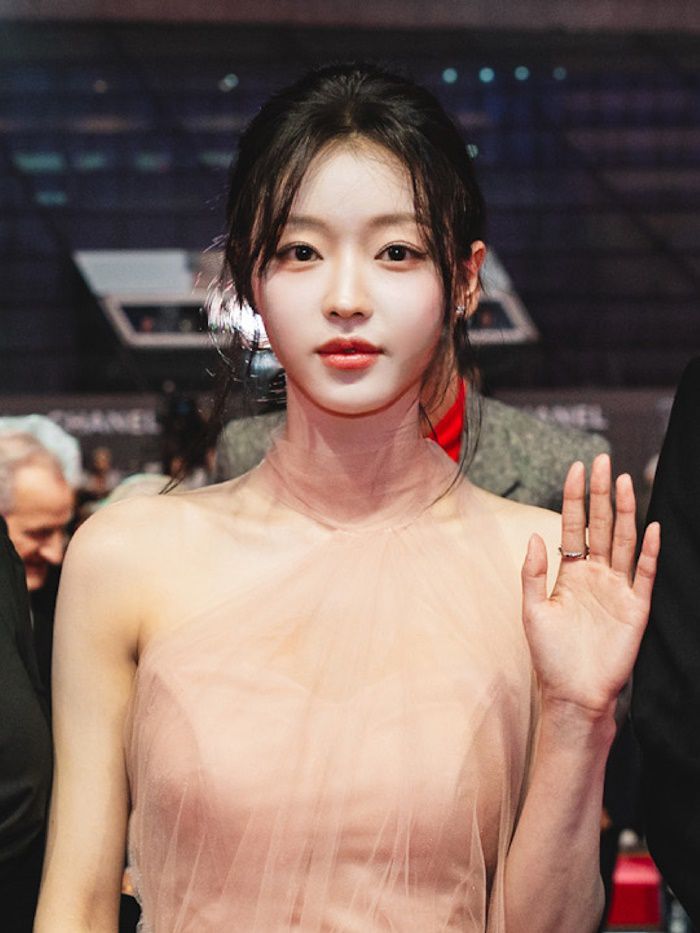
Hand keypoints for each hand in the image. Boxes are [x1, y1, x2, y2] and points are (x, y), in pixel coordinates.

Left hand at [521, 454, 659, 719]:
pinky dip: (648, 551)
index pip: (574, 526)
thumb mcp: (532, 611)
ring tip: (622, 481)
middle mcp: (596, 575)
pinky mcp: (636, 608)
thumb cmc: (549, 655)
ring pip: (623, 541)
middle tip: (601, 460)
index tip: (575, 468)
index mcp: (570, 573)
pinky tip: (650, 527)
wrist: (572, 694)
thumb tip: (535, 534)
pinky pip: (644, 574)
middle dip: (600, 493)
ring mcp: (617, 589)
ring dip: (624, 512)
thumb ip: (533, 573)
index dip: (574, 498)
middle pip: (600, 526)